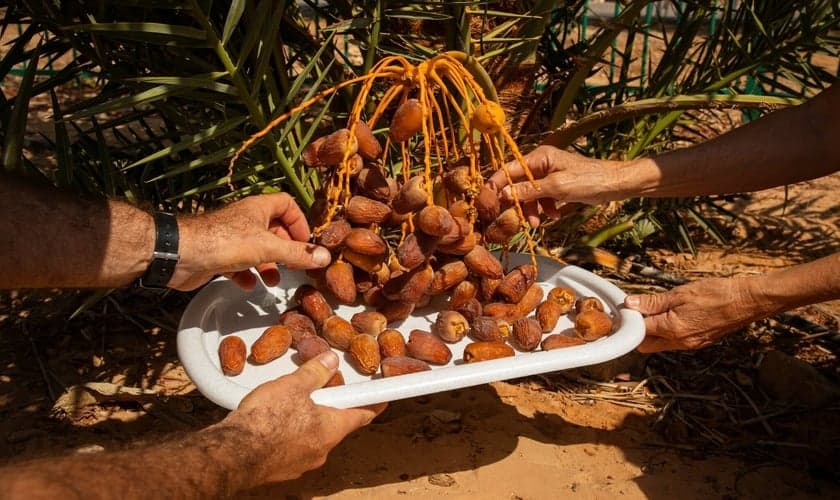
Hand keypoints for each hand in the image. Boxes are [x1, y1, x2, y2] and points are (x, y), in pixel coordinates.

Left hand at [171, 193, 331, 290]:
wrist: (181, 255)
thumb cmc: (224, 242)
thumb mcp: (268, 248)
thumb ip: (297, 253)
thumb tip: (325, 256)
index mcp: (259, 209)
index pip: (287, 205)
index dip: (299, 222)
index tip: (305, 243)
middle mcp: (246, 220)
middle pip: (274, 230)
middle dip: (285, 249)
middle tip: (294, 266)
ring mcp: (232, 238)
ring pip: (258, 250)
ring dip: (268, 265)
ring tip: (273, 280)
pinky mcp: (219, 256)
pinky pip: (239, 264)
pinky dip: (246, 274)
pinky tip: (248, 285)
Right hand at [225, 352, 386, 484]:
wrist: (232, 454)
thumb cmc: (265, 421)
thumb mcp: (293, 386)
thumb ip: (315, 373)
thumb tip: (330, 361)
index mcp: (332, 429)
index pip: (363, 415)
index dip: (373, 403)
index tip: (382, 398)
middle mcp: (322, 450)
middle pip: (337, 425)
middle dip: (332, 407)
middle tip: (324, 390)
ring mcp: (303, 463)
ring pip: (315, 437)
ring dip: (310, 421)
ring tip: (291, 403)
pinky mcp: (284, 469)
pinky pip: (295, 447)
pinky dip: (292, 434)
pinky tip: (275, 422)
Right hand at [488, 145, 623, 225]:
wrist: (614, 185)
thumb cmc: (589, 179)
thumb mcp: (557, 187)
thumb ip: (529, 190)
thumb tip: (504, 194)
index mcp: (539, 157)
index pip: (509, 169)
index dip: (497, 184)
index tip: (487, 200)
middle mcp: (541, 164)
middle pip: (517, 184)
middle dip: (518, 202)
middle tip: (515, 219)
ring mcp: (548, 175)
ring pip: (529, 194)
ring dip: (532, 209)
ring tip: (538, 223)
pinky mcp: (556, 186)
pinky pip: (542, 198)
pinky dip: (545, 209)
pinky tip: (554, 216)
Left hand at [625, 276, 765, 351]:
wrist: (745, 301)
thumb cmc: (716, 294)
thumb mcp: (680, 293)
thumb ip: (653, 302)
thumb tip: (631, 304)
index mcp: (672, 329)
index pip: (639, 331)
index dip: (631, 320)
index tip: (628, 309)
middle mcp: (680, 342)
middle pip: (647, 345)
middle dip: (640, 331)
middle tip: (641, 311)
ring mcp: (691, 345)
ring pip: (662, 344)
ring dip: (655, 332)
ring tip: (658, 311)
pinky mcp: (699, 343)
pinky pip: (676, 342)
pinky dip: (669, 332)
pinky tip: (674, 316)